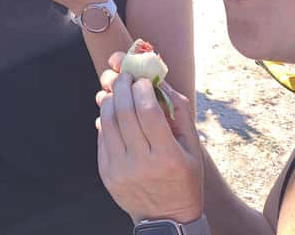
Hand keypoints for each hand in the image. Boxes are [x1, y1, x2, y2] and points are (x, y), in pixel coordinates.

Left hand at [96, 52, 202, 222]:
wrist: (167, 220)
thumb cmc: (184, 179)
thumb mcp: (193, 148)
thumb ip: (180, 113)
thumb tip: (161, 82)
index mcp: (167, 157)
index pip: (149, 112)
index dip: (143, 89)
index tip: (143, 79)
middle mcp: (142, 163)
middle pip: (125, 112)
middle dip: (123, 86)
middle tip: (125, 75)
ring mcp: (121, 169)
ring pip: (107, 121)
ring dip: (110, 99)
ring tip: (116, 89)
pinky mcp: (107, 173)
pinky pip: (102, 137)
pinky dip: (105, 118)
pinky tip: (112, 110)